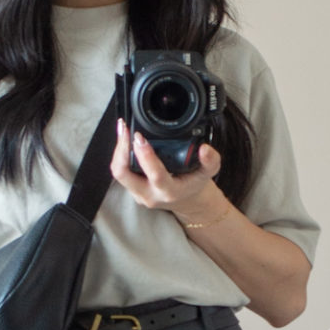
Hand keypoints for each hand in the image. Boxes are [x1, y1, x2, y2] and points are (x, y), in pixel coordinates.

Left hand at [111, 120, 232, 227]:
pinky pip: (121, 171)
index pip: (154, 175)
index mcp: (169, 191)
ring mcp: (138, 193)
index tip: (140, 137)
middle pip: (123, 174)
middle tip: (124, 128)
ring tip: (123, 129)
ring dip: (118, 150)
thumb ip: (211, 161)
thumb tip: (205, 149)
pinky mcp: (132, 188)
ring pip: (119, 172)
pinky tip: (125, 139)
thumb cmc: (193, 185)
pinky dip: (121, 154)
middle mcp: (150, 194)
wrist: (186, 200)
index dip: (145, 156)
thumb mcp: (208, 174)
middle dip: (120, 149)